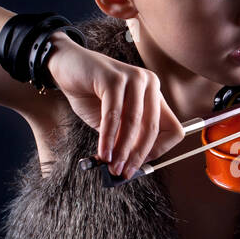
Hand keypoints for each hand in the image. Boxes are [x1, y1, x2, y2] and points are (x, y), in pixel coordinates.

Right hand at [46, 32, 184, 176]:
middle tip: (124, 172)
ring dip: (122, 150)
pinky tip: (103, 153)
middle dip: (138, 156)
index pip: (173, 129)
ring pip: (134, 124)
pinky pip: (113, 116)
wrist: (65, 66)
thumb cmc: (90, 94)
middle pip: (155, 129)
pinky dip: (108, 139)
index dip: (158, 151)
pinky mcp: (114, 78)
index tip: (139, 163)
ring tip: (112, 166)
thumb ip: (124, 139)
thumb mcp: (113, 121)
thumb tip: (130, 166)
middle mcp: (149, 84)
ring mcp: (134, 78)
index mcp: (154, 94)